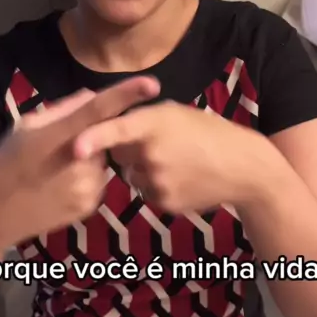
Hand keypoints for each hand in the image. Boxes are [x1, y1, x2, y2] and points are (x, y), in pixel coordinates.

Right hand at [0, 77, 159, 252]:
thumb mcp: (26, 126)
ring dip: (88, 160)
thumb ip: (63, 108)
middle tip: (57, 149)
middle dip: (90, 137)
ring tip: (55, 171)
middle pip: (103, 137)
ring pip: (101, 161)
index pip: (99, 109)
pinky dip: (85, 180)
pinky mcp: (90, 205)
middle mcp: (79, 159)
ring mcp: (87, 185)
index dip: (126, 94)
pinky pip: (98, 182)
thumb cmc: (5, 162)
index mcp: (60, 134)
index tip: (151, 84)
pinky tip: (59, 187)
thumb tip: (93, 96)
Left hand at [73, 100, 264, 213]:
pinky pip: (147, 193)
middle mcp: (151, 152)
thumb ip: (143, 119)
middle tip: (162, 144)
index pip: (116, 129)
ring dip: (145, 170)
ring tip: (178, 162)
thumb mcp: (176, 113)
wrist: (241, 167)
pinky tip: (182, 178)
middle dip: (130, 150)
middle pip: (120, 154)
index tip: (75, 148)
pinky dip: (158, 187)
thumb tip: (114, 131)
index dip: (93, 139)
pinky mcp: (163, 202)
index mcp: (154, 123)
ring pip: (133, 176)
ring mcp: (157, 180)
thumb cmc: (208, 132)